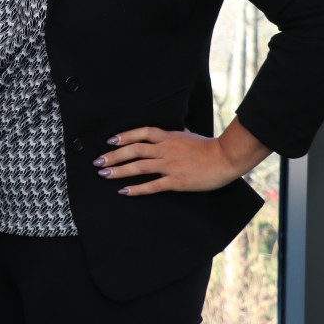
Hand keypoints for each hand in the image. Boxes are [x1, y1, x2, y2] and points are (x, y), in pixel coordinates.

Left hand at [92, 120, 270, 195]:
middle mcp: (165, 149)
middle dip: (113, 156)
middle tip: (98, 162)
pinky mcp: (176, 181)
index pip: (140, 133)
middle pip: (134, 150)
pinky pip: (152, 185)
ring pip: (138, 167)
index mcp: (168, 137)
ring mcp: (169, 165)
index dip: (123, 137)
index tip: (110, 141)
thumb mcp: (187, 135)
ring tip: (104, 175)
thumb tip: (167, 133)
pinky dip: (136, 188)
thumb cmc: (208, 146)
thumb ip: (174, 135)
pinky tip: (124, 191)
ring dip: (119, 171)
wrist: (225, 158)